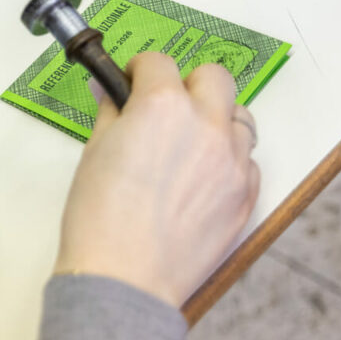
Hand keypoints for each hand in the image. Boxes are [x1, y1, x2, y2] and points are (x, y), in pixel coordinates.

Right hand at [54, 52, 259, 306]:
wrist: (124, 276)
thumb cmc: (99, 218)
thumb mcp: (94, 152)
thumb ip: (110, 113)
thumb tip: (110, 92)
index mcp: (162, 106)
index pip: (157, 62)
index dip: (138, 69)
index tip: (130, 81)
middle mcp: (205, 125)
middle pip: (213, 77)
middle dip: (187, 84)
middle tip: (162, 106)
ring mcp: (232, 160)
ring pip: (239, 117)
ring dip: (214, 119)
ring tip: (186, 143)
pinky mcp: (246, 193)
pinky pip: (246, 160)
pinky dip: (226, 160)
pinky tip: (198, 178)